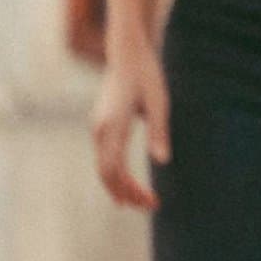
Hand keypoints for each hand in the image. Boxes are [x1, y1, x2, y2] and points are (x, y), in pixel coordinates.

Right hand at [88, 40, 167, 210]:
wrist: (127, 54)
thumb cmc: (147, 76)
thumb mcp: (159, 102)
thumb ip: (158, 131)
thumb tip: (161, 161)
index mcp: (112, 125)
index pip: (115, 169)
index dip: (130, 189)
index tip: (150, 201)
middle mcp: (100, 130)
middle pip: (107, 173)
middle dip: (126, 193)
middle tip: (149, 206)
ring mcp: (98, 129)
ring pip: (104, 167)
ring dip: (120, 186)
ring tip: (139, 202)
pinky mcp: (101, 127)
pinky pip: (105, 158)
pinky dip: (115, 174)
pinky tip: (127, 184)